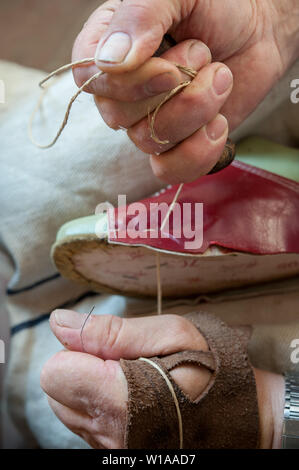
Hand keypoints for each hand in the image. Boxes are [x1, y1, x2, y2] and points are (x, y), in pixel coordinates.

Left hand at [41, 309, 283, 448]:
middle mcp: (107, 431)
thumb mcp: (171, 333)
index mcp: (119, 398)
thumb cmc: (210, 367)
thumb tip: (59, 322)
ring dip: (88, 384)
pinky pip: (84, 421)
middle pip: (55, 390)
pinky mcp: (113, 450)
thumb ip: (111, 331)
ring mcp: (109, 446)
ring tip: (130, 376)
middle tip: (122, 358)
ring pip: (67, 406)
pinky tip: (131, 395)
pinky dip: (98, 402)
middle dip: (80, 365)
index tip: (111, 346)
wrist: (238, 415)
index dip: (79, 350)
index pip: (55, 373)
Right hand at [71, 0, 298, 182]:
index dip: (128, 83)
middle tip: (204, 56)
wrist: (258, 32)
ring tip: (220, 76)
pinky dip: (198, 152)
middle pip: (119, 116)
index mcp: (109, 46)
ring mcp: (146, 120)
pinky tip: (218, 124)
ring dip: (196, 110)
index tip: (169, 69)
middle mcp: (122, 89)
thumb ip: (140, 17)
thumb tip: (110, 63)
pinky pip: (168, 171)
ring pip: (150, 141)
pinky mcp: (174, 145)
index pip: (89, 79)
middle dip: (174, 90)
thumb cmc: (217, 6)